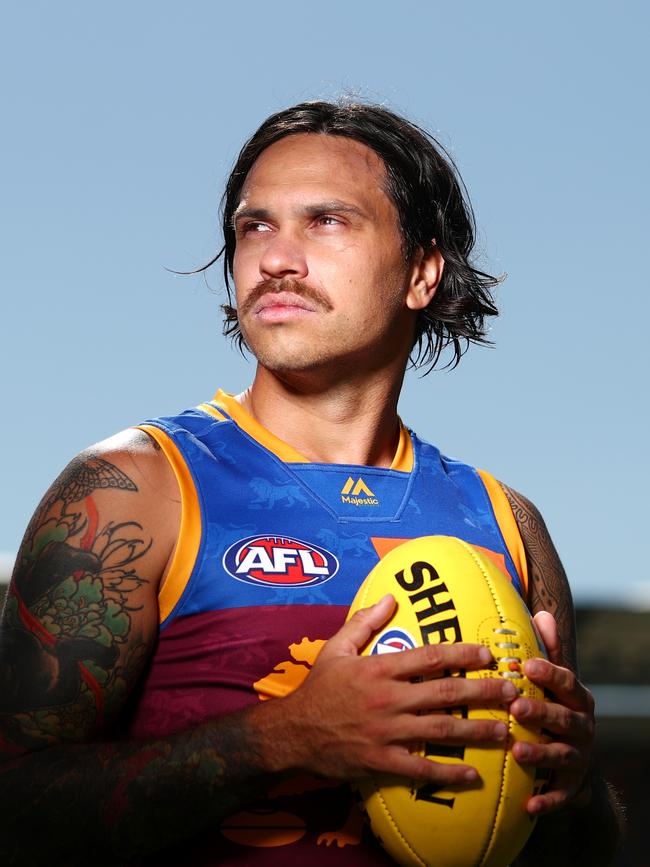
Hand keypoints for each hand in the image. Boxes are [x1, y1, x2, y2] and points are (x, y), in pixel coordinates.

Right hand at [274, 594, 517, 785]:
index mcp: (379, 668)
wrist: (292, 732)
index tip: (488, 654)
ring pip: (440, 730)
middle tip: (512, 692)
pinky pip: (420, 768)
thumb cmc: (318, 688)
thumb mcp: (336, 648)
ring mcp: (386, 732)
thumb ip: (364, 622)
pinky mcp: (381, 761)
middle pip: (445, 694)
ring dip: (477, 731)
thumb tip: (390, 598)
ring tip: (505, 732)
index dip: (462, 654)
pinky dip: (448, 773)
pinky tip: (473, 775)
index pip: (429, 657)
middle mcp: (387, 699)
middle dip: (483, 693)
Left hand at [510, 611, 594, 814]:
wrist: (573, 759)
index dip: (550, 673)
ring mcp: (579, 757)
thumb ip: (548, 651)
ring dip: (540, 754)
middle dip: (541, 713)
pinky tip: (528, 805)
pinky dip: (546, 800)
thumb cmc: (554, 706)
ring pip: (561, 755)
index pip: (567, 682)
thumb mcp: (554, 680)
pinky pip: (559, 794)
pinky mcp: (571, 786)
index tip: (528, 664)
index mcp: (578, 698)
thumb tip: (541, 613)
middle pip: (564, 718)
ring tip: (517, 751)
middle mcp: (583, 726)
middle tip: (515, 708)